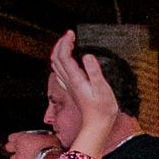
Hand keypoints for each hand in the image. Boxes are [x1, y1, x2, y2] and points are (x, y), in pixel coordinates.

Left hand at [50, 31, 118, 156]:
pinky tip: (66, 61)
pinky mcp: (72, 90)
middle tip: (69, 35)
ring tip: (67, 44)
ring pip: (56, 65)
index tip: (71, 33)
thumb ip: (94, 72)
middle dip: (60, 44)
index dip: (65, 42)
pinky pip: (60, 72)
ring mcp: (69, 86)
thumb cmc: (102, 110)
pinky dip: (60, 62)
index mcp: (76, 79)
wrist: (97, 125)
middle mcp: (69, 81)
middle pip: (56, 58)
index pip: (64, 55)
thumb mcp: (103, 89)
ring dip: (59, 51)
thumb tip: (88, 56)